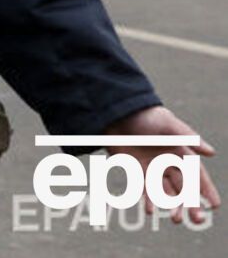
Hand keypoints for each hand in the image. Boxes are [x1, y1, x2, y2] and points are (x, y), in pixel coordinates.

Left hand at [105, 106, 219, 224]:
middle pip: (184, 188)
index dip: (207, 189)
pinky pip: (145, 189)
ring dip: (172, 206)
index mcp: (180, 152)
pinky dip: (148, 200)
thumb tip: (212, 152)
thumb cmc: (146, 115)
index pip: (197, 174)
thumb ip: (188, 137)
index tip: (215, 205)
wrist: (117, 113)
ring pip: (166, 193)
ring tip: (177, 219)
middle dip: (192, 205)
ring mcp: (153, 168)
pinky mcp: (136, 170)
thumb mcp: (168, 123)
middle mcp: (168, 163)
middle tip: (198, 220)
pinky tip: (150, 210)